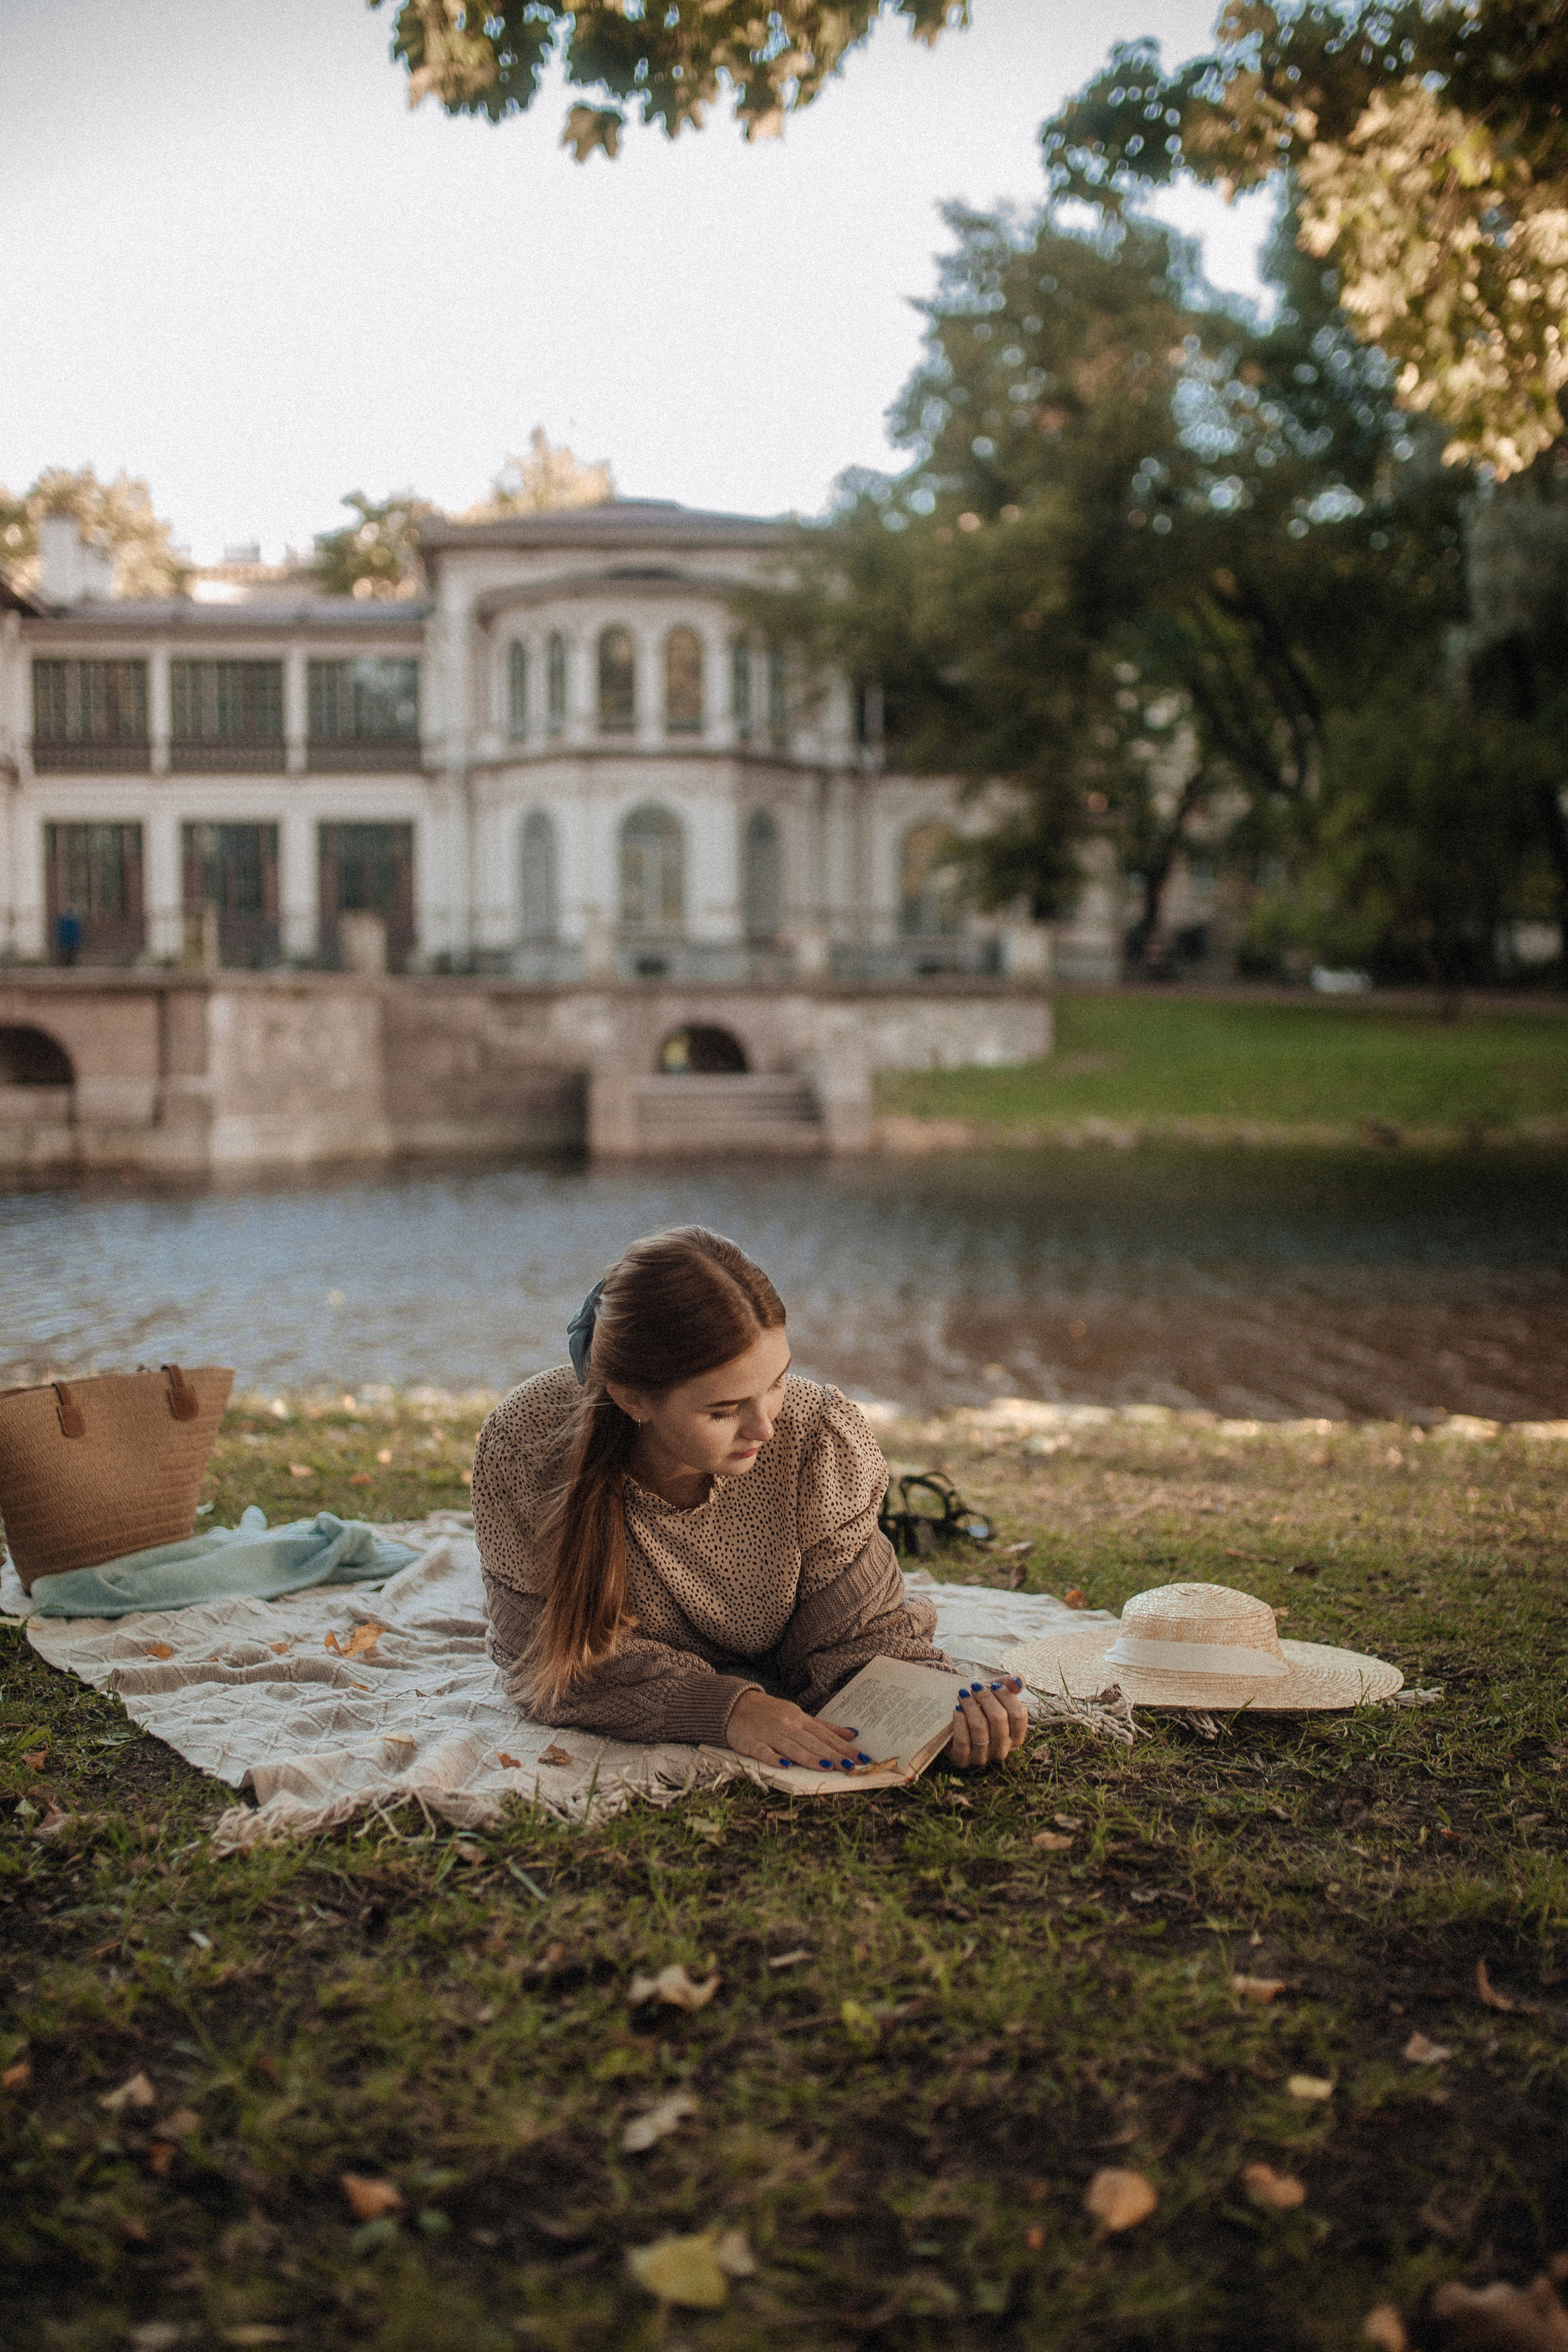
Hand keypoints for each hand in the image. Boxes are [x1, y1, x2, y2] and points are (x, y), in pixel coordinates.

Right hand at [727, 1689, 865, 1775]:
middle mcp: (787, 1725)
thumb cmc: (770, 1712)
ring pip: (792, 1747)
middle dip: (833, 1755)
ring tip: (827, 1767)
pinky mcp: (751, 1742)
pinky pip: (764, 1751)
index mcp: (799, 1718)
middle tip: (851, 1766)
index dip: (844, 1747)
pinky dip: (774, 1758)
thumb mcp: (798, 1715)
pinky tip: (785, 1766)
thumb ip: (824, 1726)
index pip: (826, 1734)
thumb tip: (852, 1733)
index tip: (861, 1757)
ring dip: (810, 1758)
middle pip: (813, 1742)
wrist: (734, 1704)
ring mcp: (769, 1733)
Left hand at [949, 1676, 1028, 1769]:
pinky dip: (960, 1722)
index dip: (1007, 1697)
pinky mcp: (963, 1760)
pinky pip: (963, 1742)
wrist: (952, 1721)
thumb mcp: (994, 1693)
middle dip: (986, 1699)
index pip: (1019, 1715)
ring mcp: (983, 1757)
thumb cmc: (979, 1706)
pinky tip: (957, 1709)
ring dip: (970, 1707)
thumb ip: (1009, 1684)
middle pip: (999, 1720)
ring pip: (980, 1730)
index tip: (994, 1685)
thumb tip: (1018, 1681)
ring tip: (962, 1694)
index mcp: (1015, 1736)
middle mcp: (1002, 1749)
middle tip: (974, 1686)